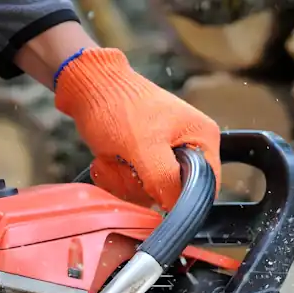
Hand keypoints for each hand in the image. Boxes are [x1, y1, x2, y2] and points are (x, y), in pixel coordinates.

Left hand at [53, 47, 221, 209]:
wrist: (87, 85)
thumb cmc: (119, 106)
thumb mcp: (145, 147)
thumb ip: (165, 180)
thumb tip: (174, 207)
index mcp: (203, 139)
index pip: (206, 187)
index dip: (181, 196)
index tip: (154, 188)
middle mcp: (189, 147)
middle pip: (174, 193)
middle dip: (144, 185)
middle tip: (127, 163)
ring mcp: (165, 154)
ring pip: (150, 193)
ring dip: (124, 181)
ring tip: (114, 156)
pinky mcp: (144, 159)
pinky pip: (133, 185)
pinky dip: (116, 176)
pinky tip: (107, 158)